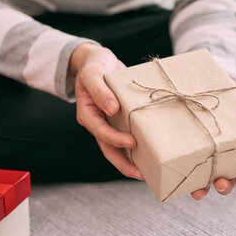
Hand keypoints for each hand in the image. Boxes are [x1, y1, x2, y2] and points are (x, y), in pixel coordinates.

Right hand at [70, 44, 141, 179]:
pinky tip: (149, 155)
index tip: (132, 142)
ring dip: (130, 161)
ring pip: (116, 148)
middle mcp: (97, 122)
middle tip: (140, 174)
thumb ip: (99, 90)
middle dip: (123, 164)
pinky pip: (126, 137)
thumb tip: (111, 109)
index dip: (115, 139)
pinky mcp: (119, 121)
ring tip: (146, 173)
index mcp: (87, 113)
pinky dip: (135, 148)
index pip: (100, 131)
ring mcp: (108, 124)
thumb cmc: (93, 65)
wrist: (97, 61)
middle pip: (108, 149)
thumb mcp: (93, 73)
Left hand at [191, 80, 235, 199]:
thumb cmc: (235, 95)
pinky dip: (186, 180)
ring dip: (205, 189)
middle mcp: (226, 160)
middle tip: (221, 183)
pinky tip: (182, 183)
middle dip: (226, 186)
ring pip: (208, 181)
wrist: (208, 83)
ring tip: (200, 190)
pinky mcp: (190, 153)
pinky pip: (188, 172)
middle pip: (230, 181)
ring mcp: (208, 158)